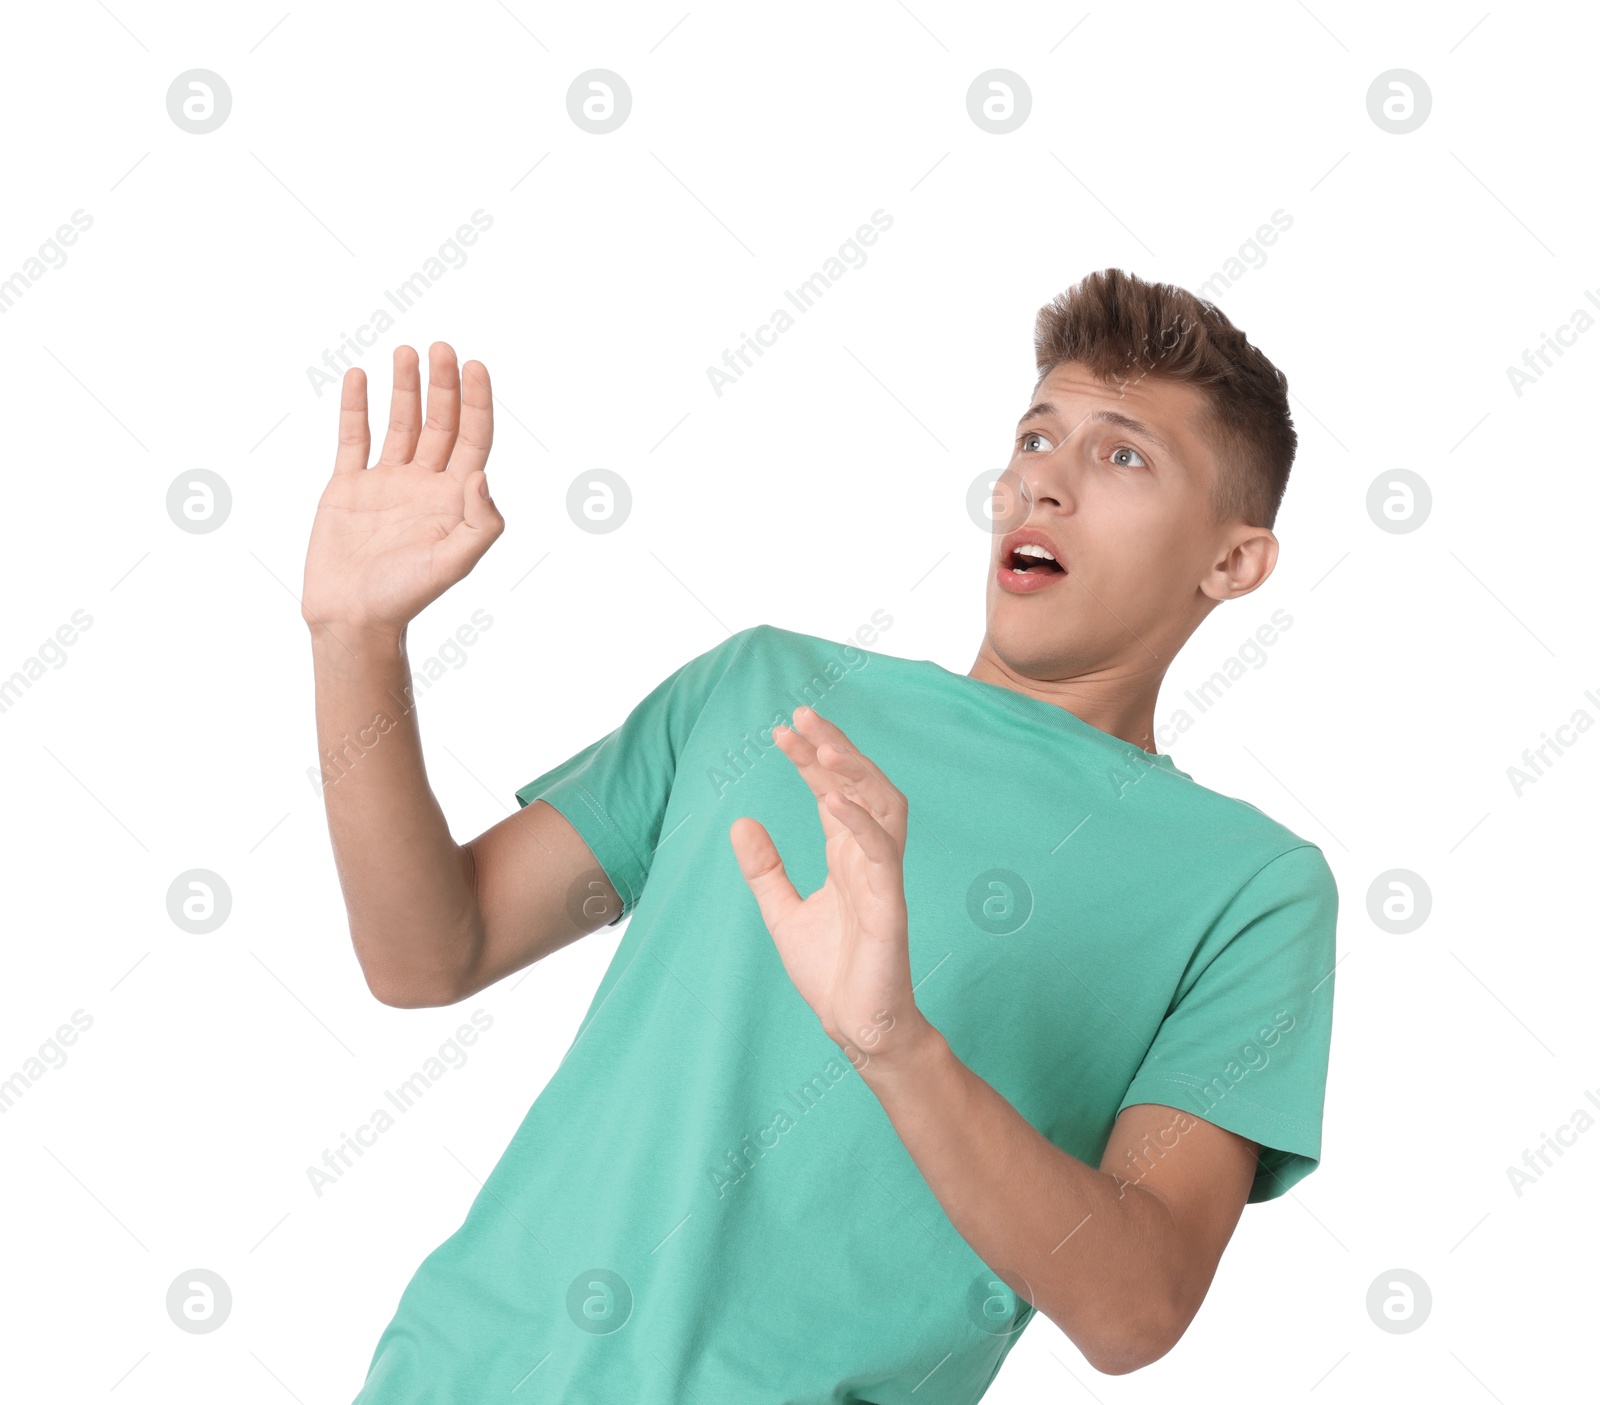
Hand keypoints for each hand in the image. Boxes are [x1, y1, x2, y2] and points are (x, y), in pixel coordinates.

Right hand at [301, 342, 503, 636]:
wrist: (353, 618)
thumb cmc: (407, 596)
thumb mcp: (455, 563)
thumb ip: (480, 522)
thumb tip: (482, 475)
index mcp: (455, 499)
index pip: (474, 439)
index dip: (477, 402)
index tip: (475, 365)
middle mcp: (425, 485)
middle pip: (441, 423)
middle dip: (443, 385)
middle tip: (442, 347)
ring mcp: (387, 483)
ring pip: (401, 424)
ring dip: (406, 387)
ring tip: (406, 351)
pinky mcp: (349, 486)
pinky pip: (355, 438)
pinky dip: (356, 407)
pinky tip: (359, 377)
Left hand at [729, 705, 930, 1071]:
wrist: (856, 1027)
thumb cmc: (830, 972)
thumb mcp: (781, 911)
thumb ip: (764, 868)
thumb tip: (740, 822)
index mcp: (847, 856)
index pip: (833, 791)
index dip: (809, 758)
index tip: (781, 730)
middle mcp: (869, 857)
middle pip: (864, 785)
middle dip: (836, 748)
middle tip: (803, 716)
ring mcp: (883, 878)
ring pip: (884, 806)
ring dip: (856, 774)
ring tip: (822, 748)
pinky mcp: (890, 905)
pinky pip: (882, 853)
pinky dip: (859, 822)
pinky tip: (831, 800)